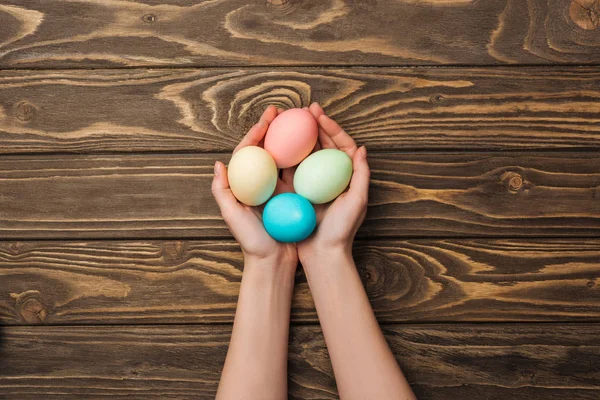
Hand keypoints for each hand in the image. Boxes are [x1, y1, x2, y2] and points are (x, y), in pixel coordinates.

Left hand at [212, 105, 297, 267]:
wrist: (273, 262)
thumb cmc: (252, 241)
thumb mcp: (233, 216)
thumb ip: (223, 191)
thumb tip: (219, 163)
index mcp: (244, 184)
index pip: (249, 151)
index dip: (258, 131)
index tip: (269, 116)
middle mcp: (260, 183)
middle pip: (267, 149)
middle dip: (275, 128)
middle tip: (285, 110)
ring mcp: (277, 189)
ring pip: (283, 157)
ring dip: (290, 138)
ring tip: (300, 122)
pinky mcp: (293, 197)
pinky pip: (298, 173)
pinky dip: (303, 158)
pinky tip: (314, 147)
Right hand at [297, 103, 369, 264]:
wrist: (322, 255)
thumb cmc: (342, 230)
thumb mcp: (357, 202)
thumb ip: (361, 175)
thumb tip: (361, 148)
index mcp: (345, 176)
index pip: (340, 145)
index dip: (331, 127)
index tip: (320, 114)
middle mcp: (327, 177)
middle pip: (321, 145)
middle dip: (314, 125)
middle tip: (305, 109)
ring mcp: (310, 183)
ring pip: (304, 154)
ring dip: (298, 136)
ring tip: (290, 119)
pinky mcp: (294, 192)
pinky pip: (289, 169)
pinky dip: (284, 155)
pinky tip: (276, 143)